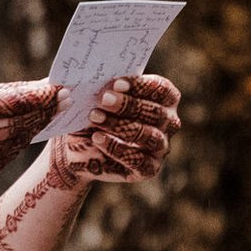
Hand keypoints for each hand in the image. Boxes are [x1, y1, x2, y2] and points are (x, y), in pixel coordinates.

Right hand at [0, 80, 61, 186]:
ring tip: (52, 112)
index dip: (40, 97)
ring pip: (16, 141)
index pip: (13, 103)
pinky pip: (5, 157)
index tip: (60, 88)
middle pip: (20, 123)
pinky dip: (17, 143)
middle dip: (45, 111)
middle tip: (66, 99)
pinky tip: (27, 131)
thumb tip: (37, 87)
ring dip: (35, 127)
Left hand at [52, 74, 181, 185]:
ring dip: (121, 126)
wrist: (81, 146)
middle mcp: (169, 123)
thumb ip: (104, 87)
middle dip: (128, 105)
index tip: (116, 84)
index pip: (162, 89)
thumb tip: (96, 82)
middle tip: (103, 100)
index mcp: (164, 99)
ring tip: (95, 117)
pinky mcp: (149, 169)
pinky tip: (97, 138)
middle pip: (157, 112)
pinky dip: (116, 148)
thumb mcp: (97, 97)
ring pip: (150, 135)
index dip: (142, 86)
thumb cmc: (95, 113)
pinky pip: (139, 160)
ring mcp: (161, 147)